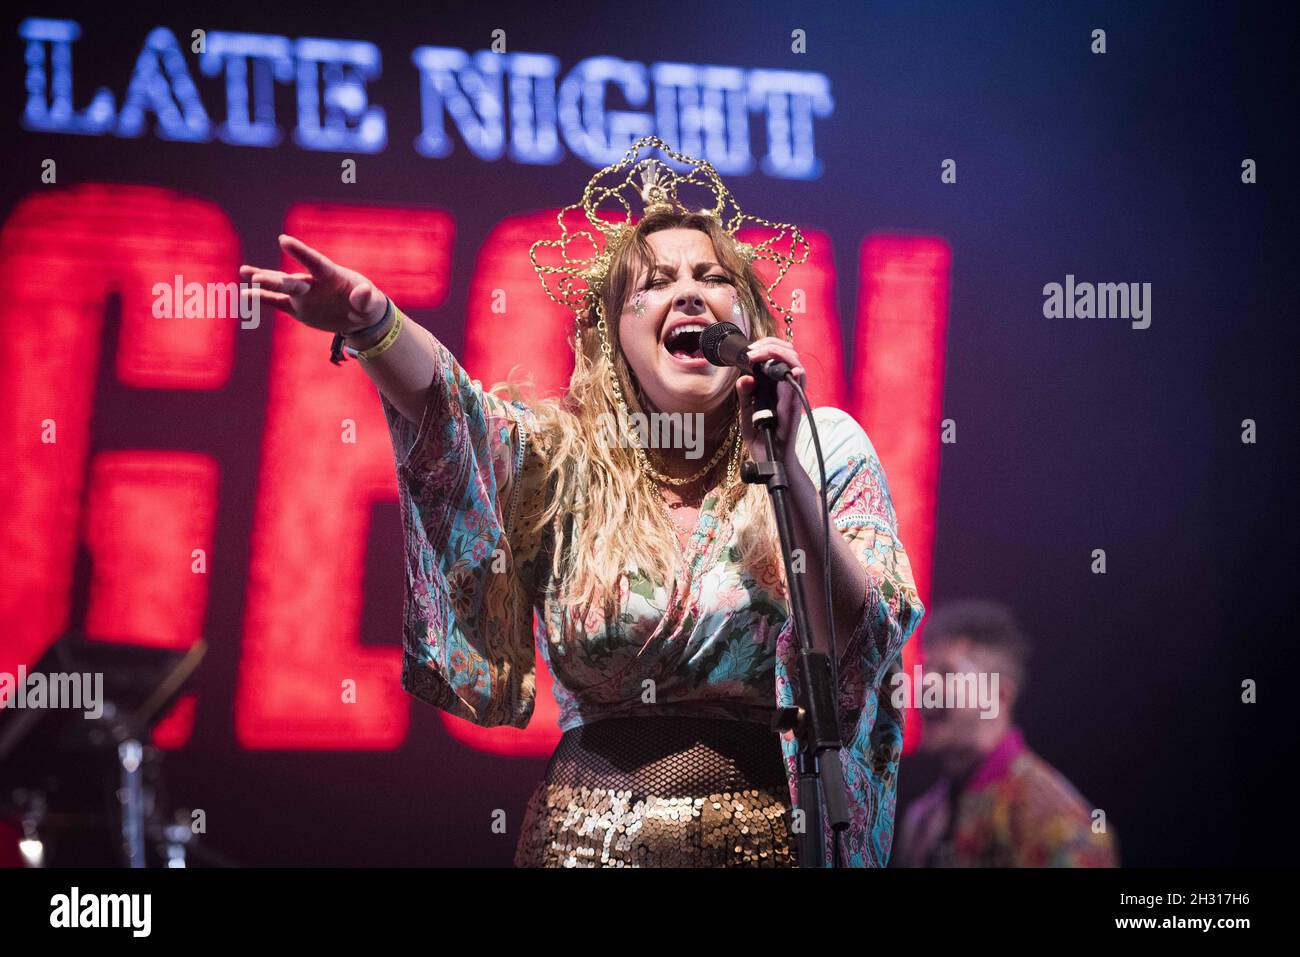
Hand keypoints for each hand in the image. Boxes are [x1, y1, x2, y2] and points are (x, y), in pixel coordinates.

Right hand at [239, 235, 387, 335]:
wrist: (359, 316)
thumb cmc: (367, 305)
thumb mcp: (372, 303)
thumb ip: (366, 298)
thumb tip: (364, 292)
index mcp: (331, 275)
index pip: (314, 262)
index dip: (299, 252)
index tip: (283, 239)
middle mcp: (313, 282)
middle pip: (292, 280)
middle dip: (274, 279)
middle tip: (256, 276)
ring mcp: (303, 295)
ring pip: (280, 287)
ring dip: (263, 282)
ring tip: (244, 272)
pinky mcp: (297, 307)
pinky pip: (277, 302)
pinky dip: (262, 298)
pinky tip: (245, 295)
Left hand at [734, 337, 807, 465]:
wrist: (770, 465)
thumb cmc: (762, 440)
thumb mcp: (747, 416)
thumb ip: (745, 397)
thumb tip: (745, 377)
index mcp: (776, 390)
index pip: (778, 360)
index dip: (767, 348)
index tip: (750, 351)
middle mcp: (787, 393)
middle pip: (790, 358)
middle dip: (773, 346)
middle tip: (754, 351)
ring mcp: (792, 403)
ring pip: (797, 371)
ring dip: (782, 357)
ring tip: (765, 353)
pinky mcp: (793, 415)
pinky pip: (797, 396)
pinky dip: (796, 381)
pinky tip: (793, 371)